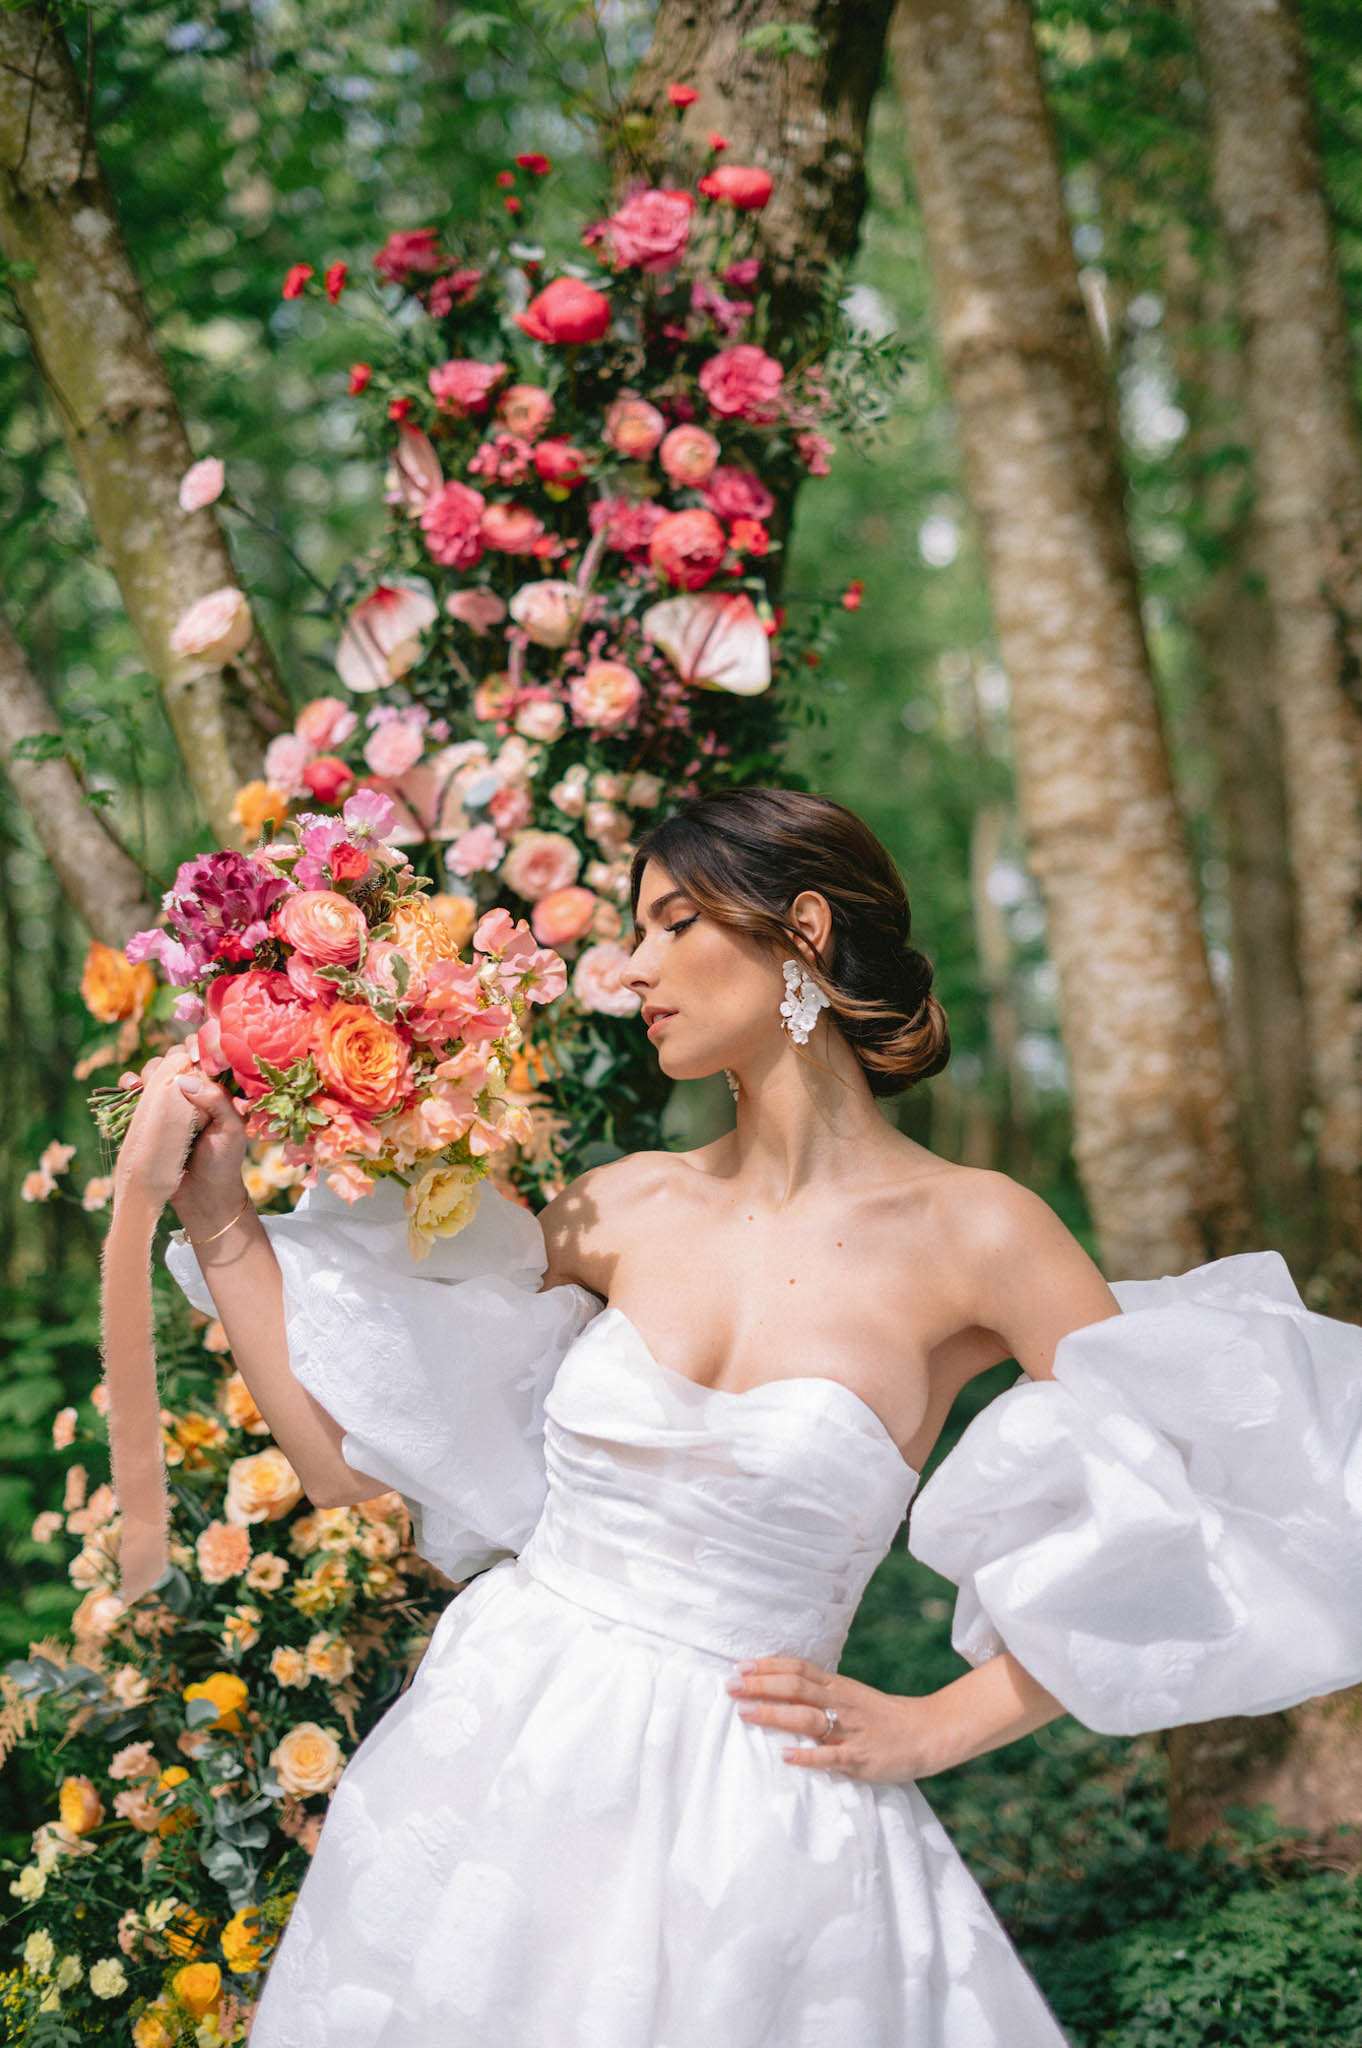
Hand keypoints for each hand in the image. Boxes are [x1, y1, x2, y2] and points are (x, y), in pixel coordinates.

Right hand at [113, 1042, 247, 1222]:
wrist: (203, 1196)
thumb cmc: (224, 1162)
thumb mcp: (231, 1129)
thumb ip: (216, 1101)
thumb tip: (183, 1080)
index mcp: (217, 1089)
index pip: (207, 1055)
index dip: (199, 1049)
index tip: (194, 1058)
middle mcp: (192, 1091)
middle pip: (176, 1059)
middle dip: (171, 1060)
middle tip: (172, 1075)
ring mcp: (169, 1103)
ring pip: (154, 1072)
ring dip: (148, 1071)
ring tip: (146, 1083)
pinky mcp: (150, 1116)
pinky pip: (135, 1093)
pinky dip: (129, 1084)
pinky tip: (130, 1087)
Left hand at [727, 1655, 947, 1783]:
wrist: (926, 1733)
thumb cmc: (882, 1717)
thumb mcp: (851, 1696)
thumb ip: (821, 1694)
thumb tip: (781, 1690)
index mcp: (838, 1687)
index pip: (798, 1668)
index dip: (768, 1666)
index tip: (740, 1665)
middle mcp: (841, 1703)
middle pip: (796, 1688)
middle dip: (761, 1686)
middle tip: (731, 1687)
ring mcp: (849, 1730)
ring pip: (807, 1718)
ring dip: (774, 1715)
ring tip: (746, 1714)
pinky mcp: (859, 1758)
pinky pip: (830, 1757)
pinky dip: (807, 1756)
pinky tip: (786, 1756)